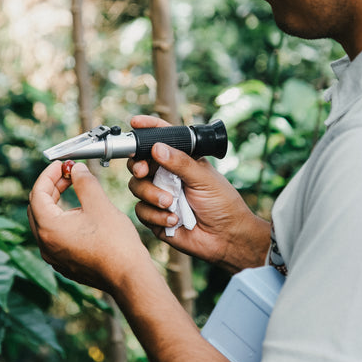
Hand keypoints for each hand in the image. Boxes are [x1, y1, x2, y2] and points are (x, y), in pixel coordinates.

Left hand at [28, 160, 150, 293]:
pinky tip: (81, 215)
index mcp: (49, 228)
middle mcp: (46, 245)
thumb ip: (84, 181)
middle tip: (69, 174)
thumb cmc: (115, 242)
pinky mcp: (65, 264)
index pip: (37, 193)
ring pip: (46, 223)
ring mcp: (54, 257)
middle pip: (38, 208)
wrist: (129, 276)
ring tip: (76, 191)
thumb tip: (76, 169)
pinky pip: (55, 237)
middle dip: (52, 187)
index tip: (62, 165)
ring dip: (57, 203)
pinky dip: (62, 221)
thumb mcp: (98, 203)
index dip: (48, 174)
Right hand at [127, 115, 269, 273]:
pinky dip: (156, 215)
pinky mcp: (154, 217)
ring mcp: (158, 195)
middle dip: (138, 166)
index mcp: (180, 161)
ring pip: (136, 187)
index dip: (146, 130)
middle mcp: (166, 176)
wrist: (226, 238)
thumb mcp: (204, 178)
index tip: (135, 124)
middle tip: (143, 171)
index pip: (160, 139)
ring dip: (152, 195)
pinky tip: (174, 220)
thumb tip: (157, 148)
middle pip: (138, 163)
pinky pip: (141, 211)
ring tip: (171, 204)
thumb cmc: (222, 204)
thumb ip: (180, 163)